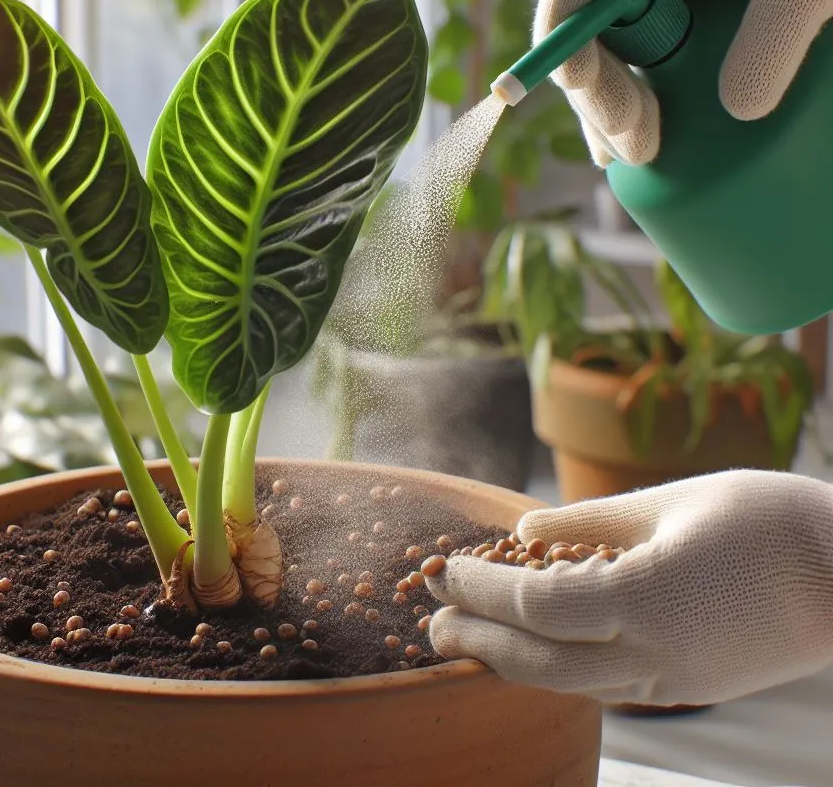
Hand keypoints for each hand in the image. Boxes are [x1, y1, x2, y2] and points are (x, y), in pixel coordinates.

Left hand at [425, 470, 832, 705]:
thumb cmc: (762, 520)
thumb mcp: (667, 502)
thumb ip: (588, 521)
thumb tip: (523, 529)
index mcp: (644, 598)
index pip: (533, 606)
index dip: (479, 591)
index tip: (442, 571)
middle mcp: (653, 652)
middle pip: (538, 661)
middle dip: (476, 641)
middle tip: (429, 622)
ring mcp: (672, 680)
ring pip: (567, 685)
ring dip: (508, 663)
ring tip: (466, 640)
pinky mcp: (688, 688)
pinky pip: (603, 688)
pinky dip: (555, 671)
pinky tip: (533, 651)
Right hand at [535, 0, 832, 165]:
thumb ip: (775, 35)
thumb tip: (737, 112)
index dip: (562, 34)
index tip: (582, 86)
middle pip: (588, 30)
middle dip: (595, 93)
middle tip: (634, 149)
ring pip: (615, 51)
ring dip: (613, 108)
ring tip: (640, 157)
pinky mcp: (702, 11)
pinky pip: (653, 59)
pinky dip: (645, 103)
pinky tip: (655, 144)